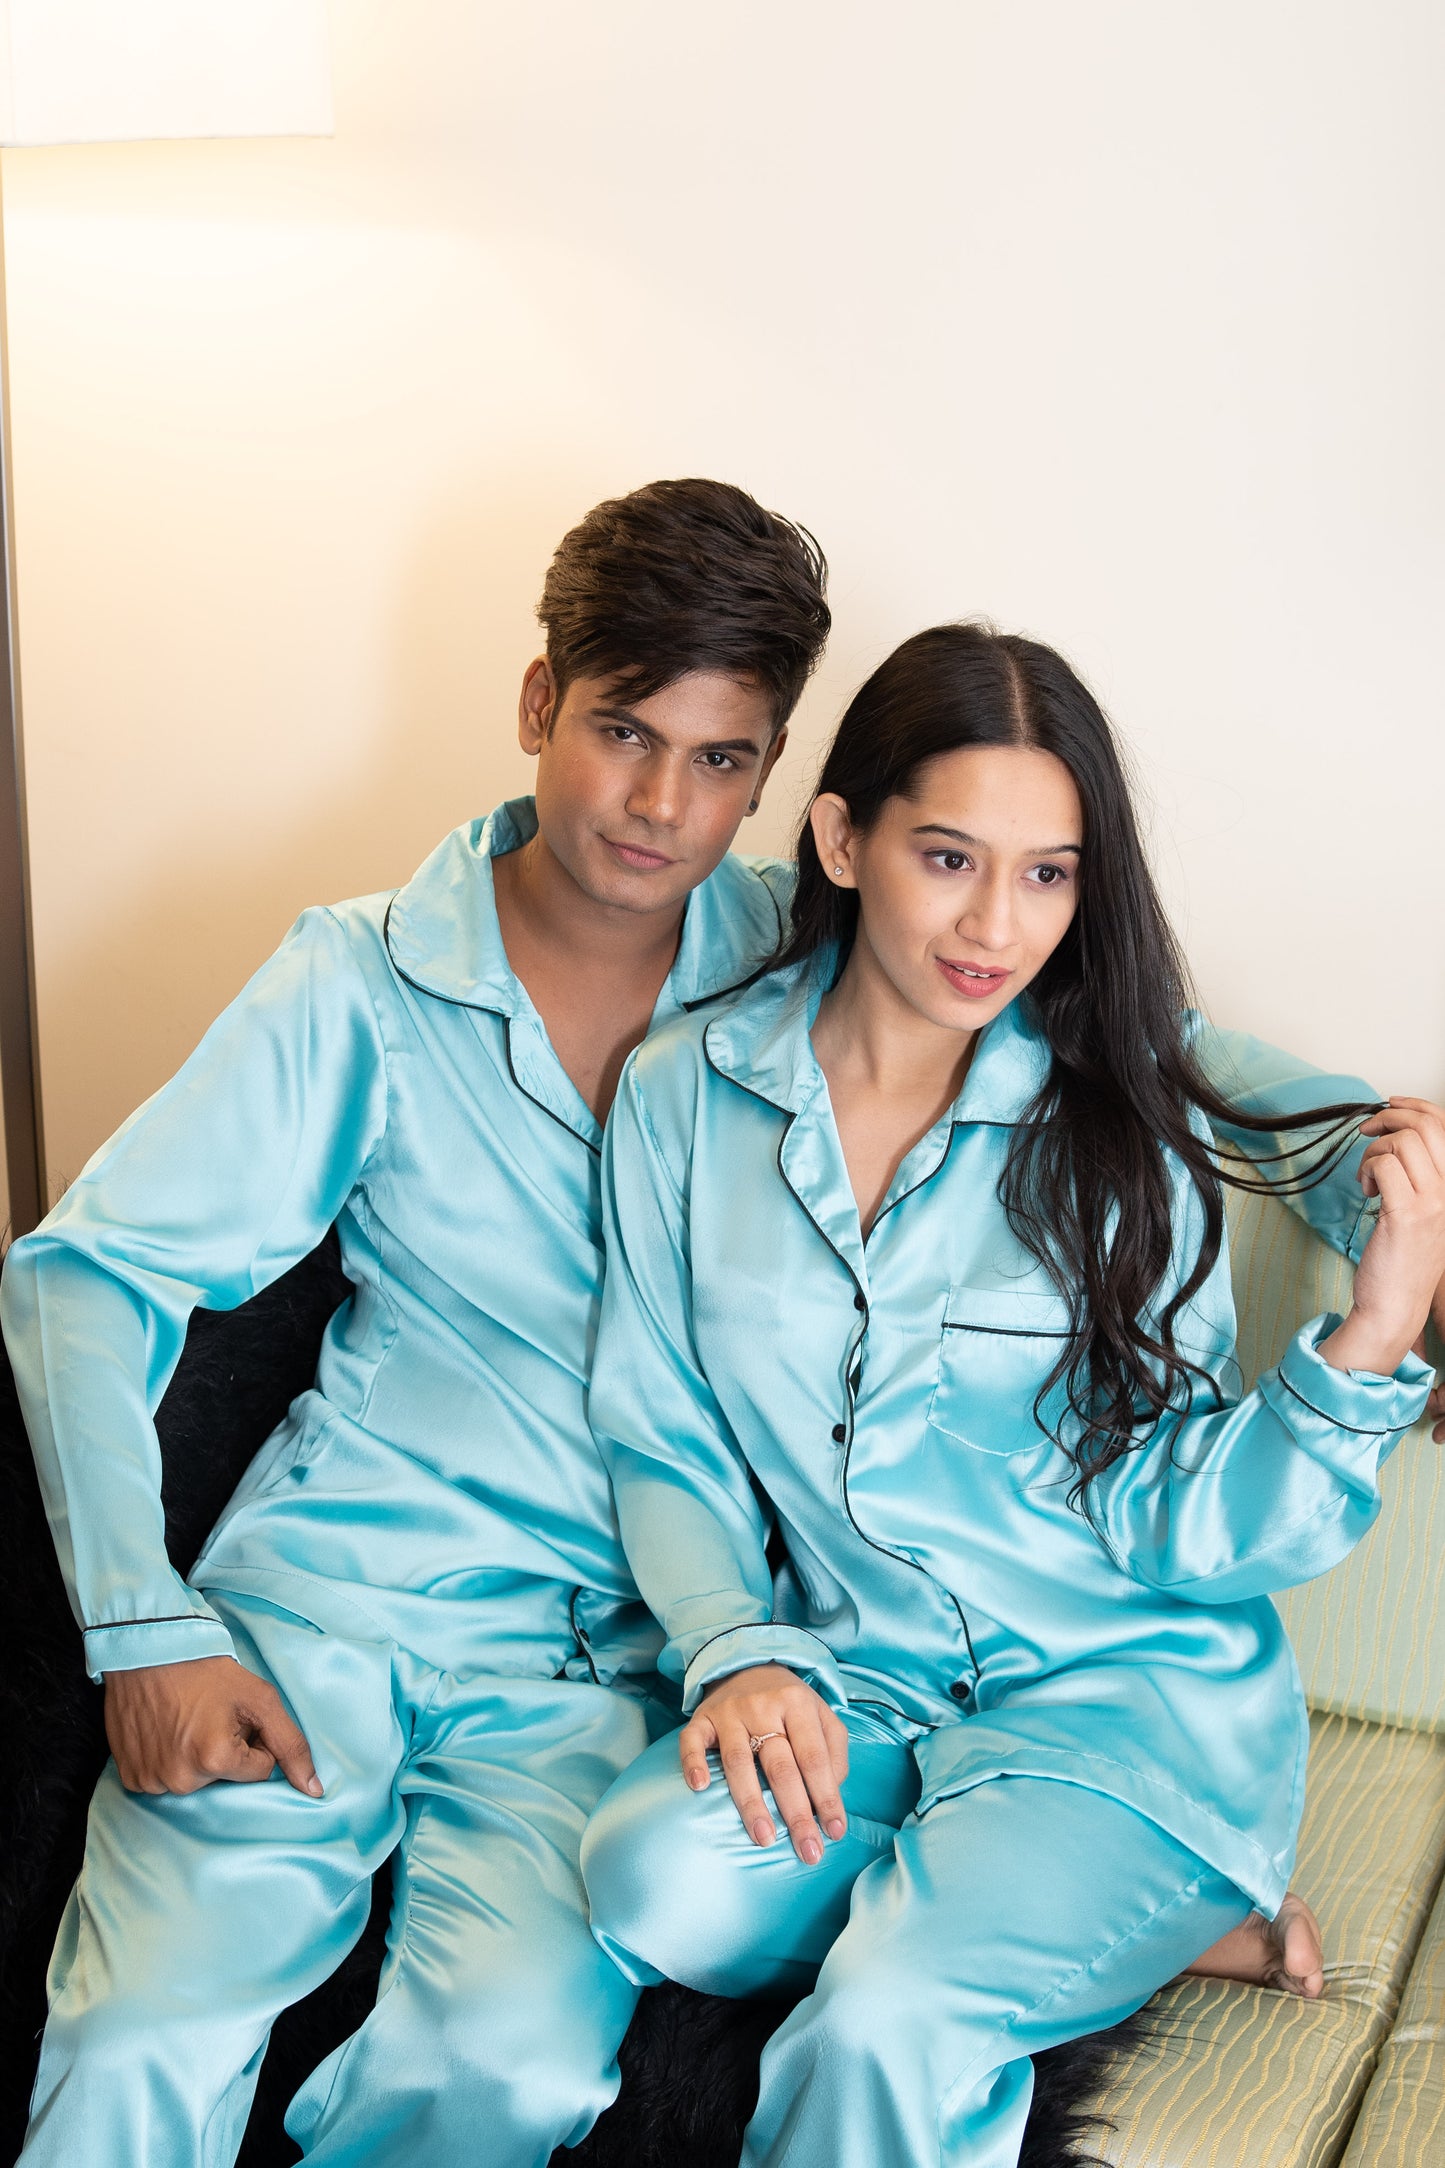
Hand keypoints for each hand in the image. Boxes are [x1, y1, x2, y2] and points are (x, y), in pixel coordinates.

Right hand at [104, 1655, 321, 1797]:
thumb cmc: (205, 1670)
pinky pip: (165, 1780)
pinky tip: (165, 1731)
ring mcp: (151, 1781)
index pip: (260, 1769)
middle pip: (226, 1778)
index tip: (237, 1716)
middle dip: (227, 1750)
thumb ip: (290, 1745)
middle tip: (210, 1716)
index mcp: (216, 1760)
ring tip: (186, 1720)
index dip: (255, 1739)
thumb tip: (314, 1790)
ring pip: (196, 1780)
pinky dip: (169, 1760)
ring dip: (197, 1757)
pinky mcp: (131, 1778)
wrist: (147, 1650)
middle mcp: (181, 1780)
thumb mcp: (259, 1698)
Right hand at [680, 1663, 848, 1863]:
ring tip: (764, 1838)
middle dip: (796, 1813)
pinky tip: (700, 1788)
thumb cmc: (790, 1704)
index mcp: (798, 1704)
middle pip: (781, 1765)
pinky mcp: (702, 1718)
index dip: (827, 1796)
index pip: (815, 1757)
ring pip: (738, 1760)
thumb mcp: (821, 1716)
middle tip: (807, 1851)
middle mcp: (763, 1706)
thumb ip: (834, 1753)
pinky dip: (693, 1763)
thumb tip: (831, 1793)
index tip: (835, 1832)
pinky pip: (692, 1741)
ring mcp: (730, 1712)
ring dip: (751, 1802)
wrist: (747, 1664)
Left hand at [1322, 1099, 1444, 1382]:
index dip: (1416, 1106)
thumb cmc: (1402, 1262)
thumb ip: (1416, 1178)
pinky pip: (1385, 1166)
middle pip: (1427, 1126)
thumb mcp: (1420, 1213)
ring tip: (1368, 1179)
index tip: (1390, 1104)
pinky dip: (1368, 1171)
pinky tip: (1367, 1191)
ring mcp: (1433, 1202)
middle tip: (1366, 1130)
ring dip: (1374, 1152)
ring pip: (1403, 1142)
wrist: (1396, 1306)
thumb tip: (1394, 1139)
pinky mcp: (1408, 1213)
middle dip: (1390, 1117)